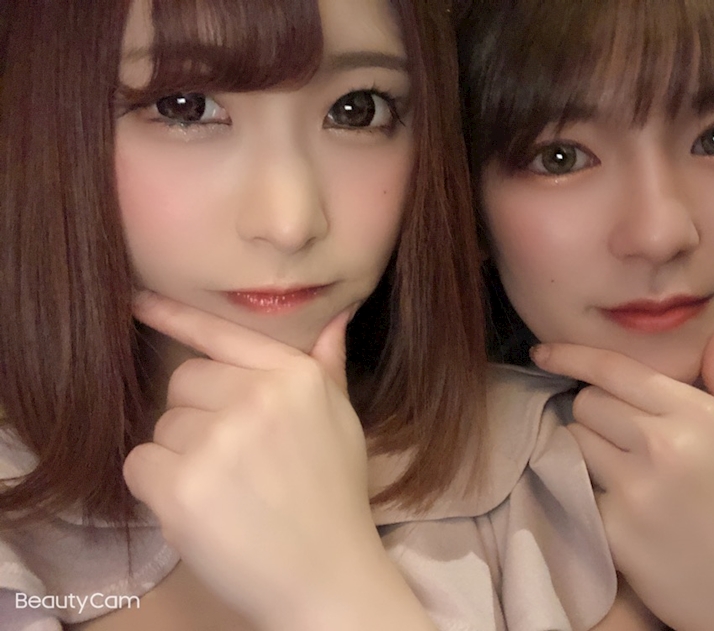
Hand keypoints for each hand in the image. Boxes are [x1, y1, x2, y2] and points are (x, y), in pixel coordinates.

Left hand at [123, 292, 412, 630]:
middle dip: (197, 415)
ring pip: (162, 427)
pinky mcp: (183, 486)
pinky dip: (159, 488)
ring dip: (180, 457)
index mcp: (294, 378)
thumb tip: (335, 318)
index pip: (221, 335)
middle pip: (183, 382)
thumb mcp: (343, 423)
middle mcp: (257, 397)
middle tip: (233, 459)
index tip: (135, 298)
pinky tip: (200, 509)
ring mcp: (218, 440)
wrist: (328, 575)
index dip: (174, 315)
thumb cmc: (335, 498)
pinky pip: (140, 465)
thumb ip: (328, 368)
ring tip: (225, 491)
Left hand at [531, 327, 713, 630]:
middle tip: (624, 435)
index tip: (543, 352)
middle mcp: (660, 443)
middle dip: (596, 411)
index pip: (614, 370)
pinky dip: (591, 489)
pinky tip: (622, 505)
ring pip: (575, 440)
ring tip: (624, 468)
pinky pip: (578, 485)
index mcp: (696, 415)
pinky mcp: (612, 525)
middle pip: (587, 402)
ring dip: (589, 447)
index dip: (571, 355)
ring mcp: (632, 487)